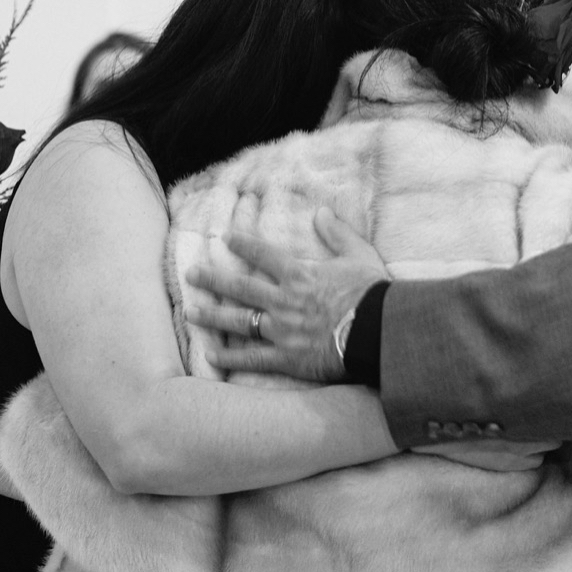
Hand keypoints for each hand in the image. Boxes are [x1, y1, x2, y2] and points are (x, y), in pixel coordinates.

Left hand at [192, 210, 391, 378]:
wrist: (381, 333)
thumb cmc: (374, 294)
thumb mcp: (360, 255)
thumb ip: (338, 234)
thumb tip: (321, 212)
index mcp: (300, 275)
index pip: (263, 254)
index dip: (243, 244)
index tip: (225, 238)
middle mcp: (284, 300)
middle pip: (240, 286)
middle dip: (213, 279)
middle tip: (191, 275)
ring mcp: (282, 330)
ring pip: (239, 321)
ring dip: (212, 315)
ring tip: (191, 312)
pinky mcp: (287, 358)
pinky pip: (252, 358)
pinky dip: (231, 358)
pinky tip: (212, 355)